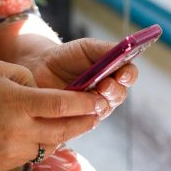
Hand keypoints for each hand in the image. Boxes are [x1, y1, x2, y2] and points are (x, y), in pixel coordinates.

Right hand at [0, 59, 107, 170]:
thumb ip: (27, 77)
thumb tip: (47, 91)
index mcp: (17, 102)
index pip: (61, 105)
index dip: (84, 102)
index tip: (98, 98)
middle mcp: (18, 128)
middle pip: (64, 130)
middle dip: (85, 121)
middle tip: (98, 113)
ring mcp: (13, 149)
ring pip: (52, 144)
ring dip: (65, 133)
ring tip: (74, 121)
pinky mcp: (7, 163)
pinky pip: (35, 153)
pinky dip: (43, 143)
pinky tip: (44, 132)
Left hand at [25, 38, 139, 117]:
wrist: (41, 69)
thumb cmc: (68, 57)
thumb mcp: (87, 48)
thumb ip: (106, 49)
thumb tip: (125, 51)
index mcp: (114, 71)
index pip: (129, 75)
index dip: (129, 75)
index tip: (123, 73)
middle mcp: (108, 91)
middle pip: (120, 94)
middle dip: (114, 90)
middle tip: (104, 85)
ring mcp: (95, 106)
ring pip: (105, 108)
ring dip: (100, 103)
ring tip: (91, 95)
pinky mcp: (81, 120)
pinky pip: (87, 122)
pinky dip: (84, 115)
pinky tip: (77, 109)